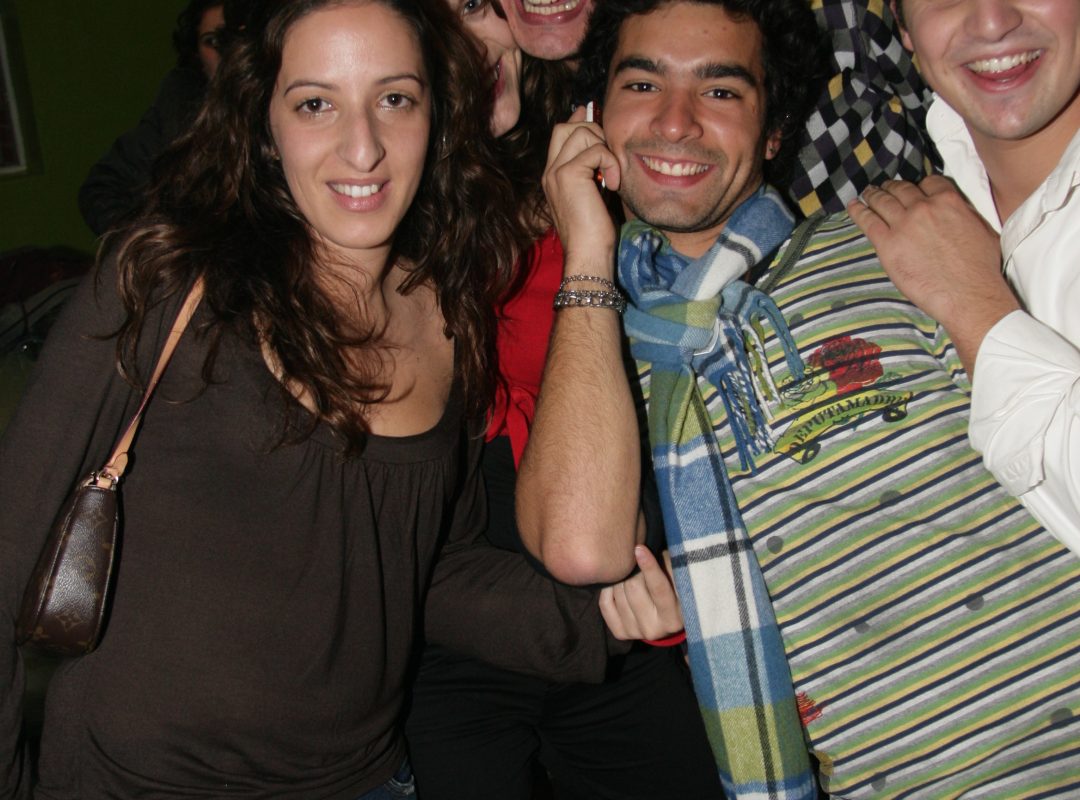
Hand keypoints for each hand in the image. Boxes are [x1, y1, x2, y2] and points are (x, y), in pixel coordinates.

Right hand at [542, 106, 621, 274]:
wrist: (588, 255)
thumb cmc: (594, 233)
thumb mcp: (593, 195)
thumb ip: (593, 171)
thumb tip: (603, 147)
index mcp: (552, 176)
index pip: (560, 135)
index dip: (579, 123)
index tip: (595, 124)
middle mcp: (550, 172)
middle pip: (566, 127)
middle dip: (593, 132)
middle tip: (608, 157)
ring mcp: (556, 172)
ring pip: (581, 133)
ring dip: (604, 148)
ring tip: (611, 175)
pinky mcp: (569, 175)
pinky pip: (596, 150)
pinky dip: (611, 163)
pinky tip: (613, 185)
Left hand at [599, 546, 683, 640]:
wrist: (664, 619)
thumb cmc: (673, 590)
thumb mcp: (677, 579)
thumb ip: (669, 566)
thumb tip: (648, 550)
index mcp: (673, 618)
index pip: (659, 588)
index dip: (649, 566)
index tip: (639, 548)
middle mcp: (654, 630)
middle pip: (634, 588)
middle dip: (632, 569)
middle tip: (633, 559)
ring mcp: (635, 633)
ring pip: (618, 594)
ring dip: (620, 577)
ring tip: (626, 570)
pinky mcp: (620, 633)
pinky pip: (605, 603)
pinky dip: (607, 589)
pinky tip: (615, 582)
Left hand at [848, 176, 1019, 372]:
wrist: (967, 293)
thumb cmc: (981, 268)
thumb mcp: (982, 229)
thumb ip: (965, 214)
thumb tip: (957, 211)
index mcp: (949, 201)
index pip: (929, 182)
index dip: (919, 186)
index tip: (914, 190)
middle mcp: (924, 208)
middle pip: (902, 190)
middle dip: (892, 188)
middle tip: (884, 188)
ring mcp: (903, 224)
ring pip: (882, 202)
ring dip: (873, 196)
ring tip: (867, 194)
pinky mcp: (887, 244)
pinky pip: (867, 221)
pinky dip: (858, 212)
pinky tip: (853, 206)